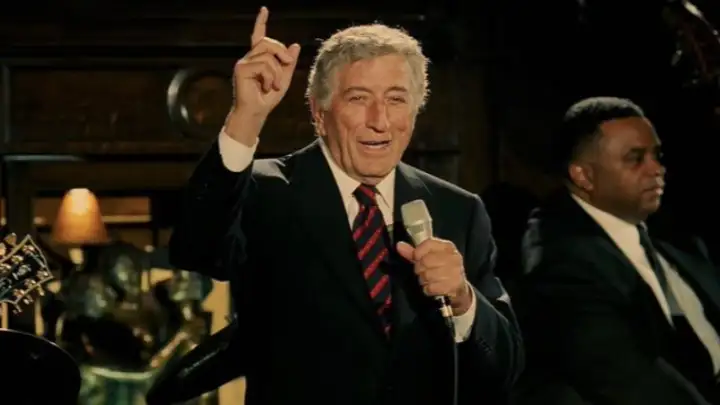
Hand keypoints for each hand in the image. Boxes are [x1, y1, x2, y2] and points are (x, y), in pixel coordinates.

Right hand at [226, 6, 300, 142]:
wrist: (256, 113)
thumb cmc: (268, 98)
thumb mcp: (284, 79)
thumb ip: (289, 63)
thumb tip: (296, 45)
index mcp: (258, 58)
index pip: (259, 36)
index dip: (261, 22)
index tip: (264, 9)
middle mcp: (249, 57)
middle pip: (268, 42)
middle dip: (281, 52)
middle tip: (287, 64)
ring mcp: (243, 62)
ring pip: (267, 55)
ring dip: (277, 71)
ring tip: (273, 85)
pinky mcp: (241, 69)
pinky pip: (263, 65)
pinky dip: (270, 77)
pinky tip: (265, 87)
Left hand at [397, 239, 472, 314]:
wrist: (458, 288)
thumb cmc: (441, 270)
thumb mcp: (429, 258)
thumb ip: (413, 252)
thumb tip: (399, 245)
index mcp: (448, 247)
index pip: (428, 244)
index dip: (417, 252)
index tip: (416, 258)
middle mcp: (454, 257)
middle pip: (425, 261)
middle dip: (419, 269)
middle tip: (423, 272)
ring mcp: (456, 272)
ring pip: (427, 275)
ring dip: (423, 280)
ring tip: (428, 280)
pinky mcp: (454, 286)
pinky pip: (431, 287)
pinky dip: (428, 289)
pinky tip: (432, 287)